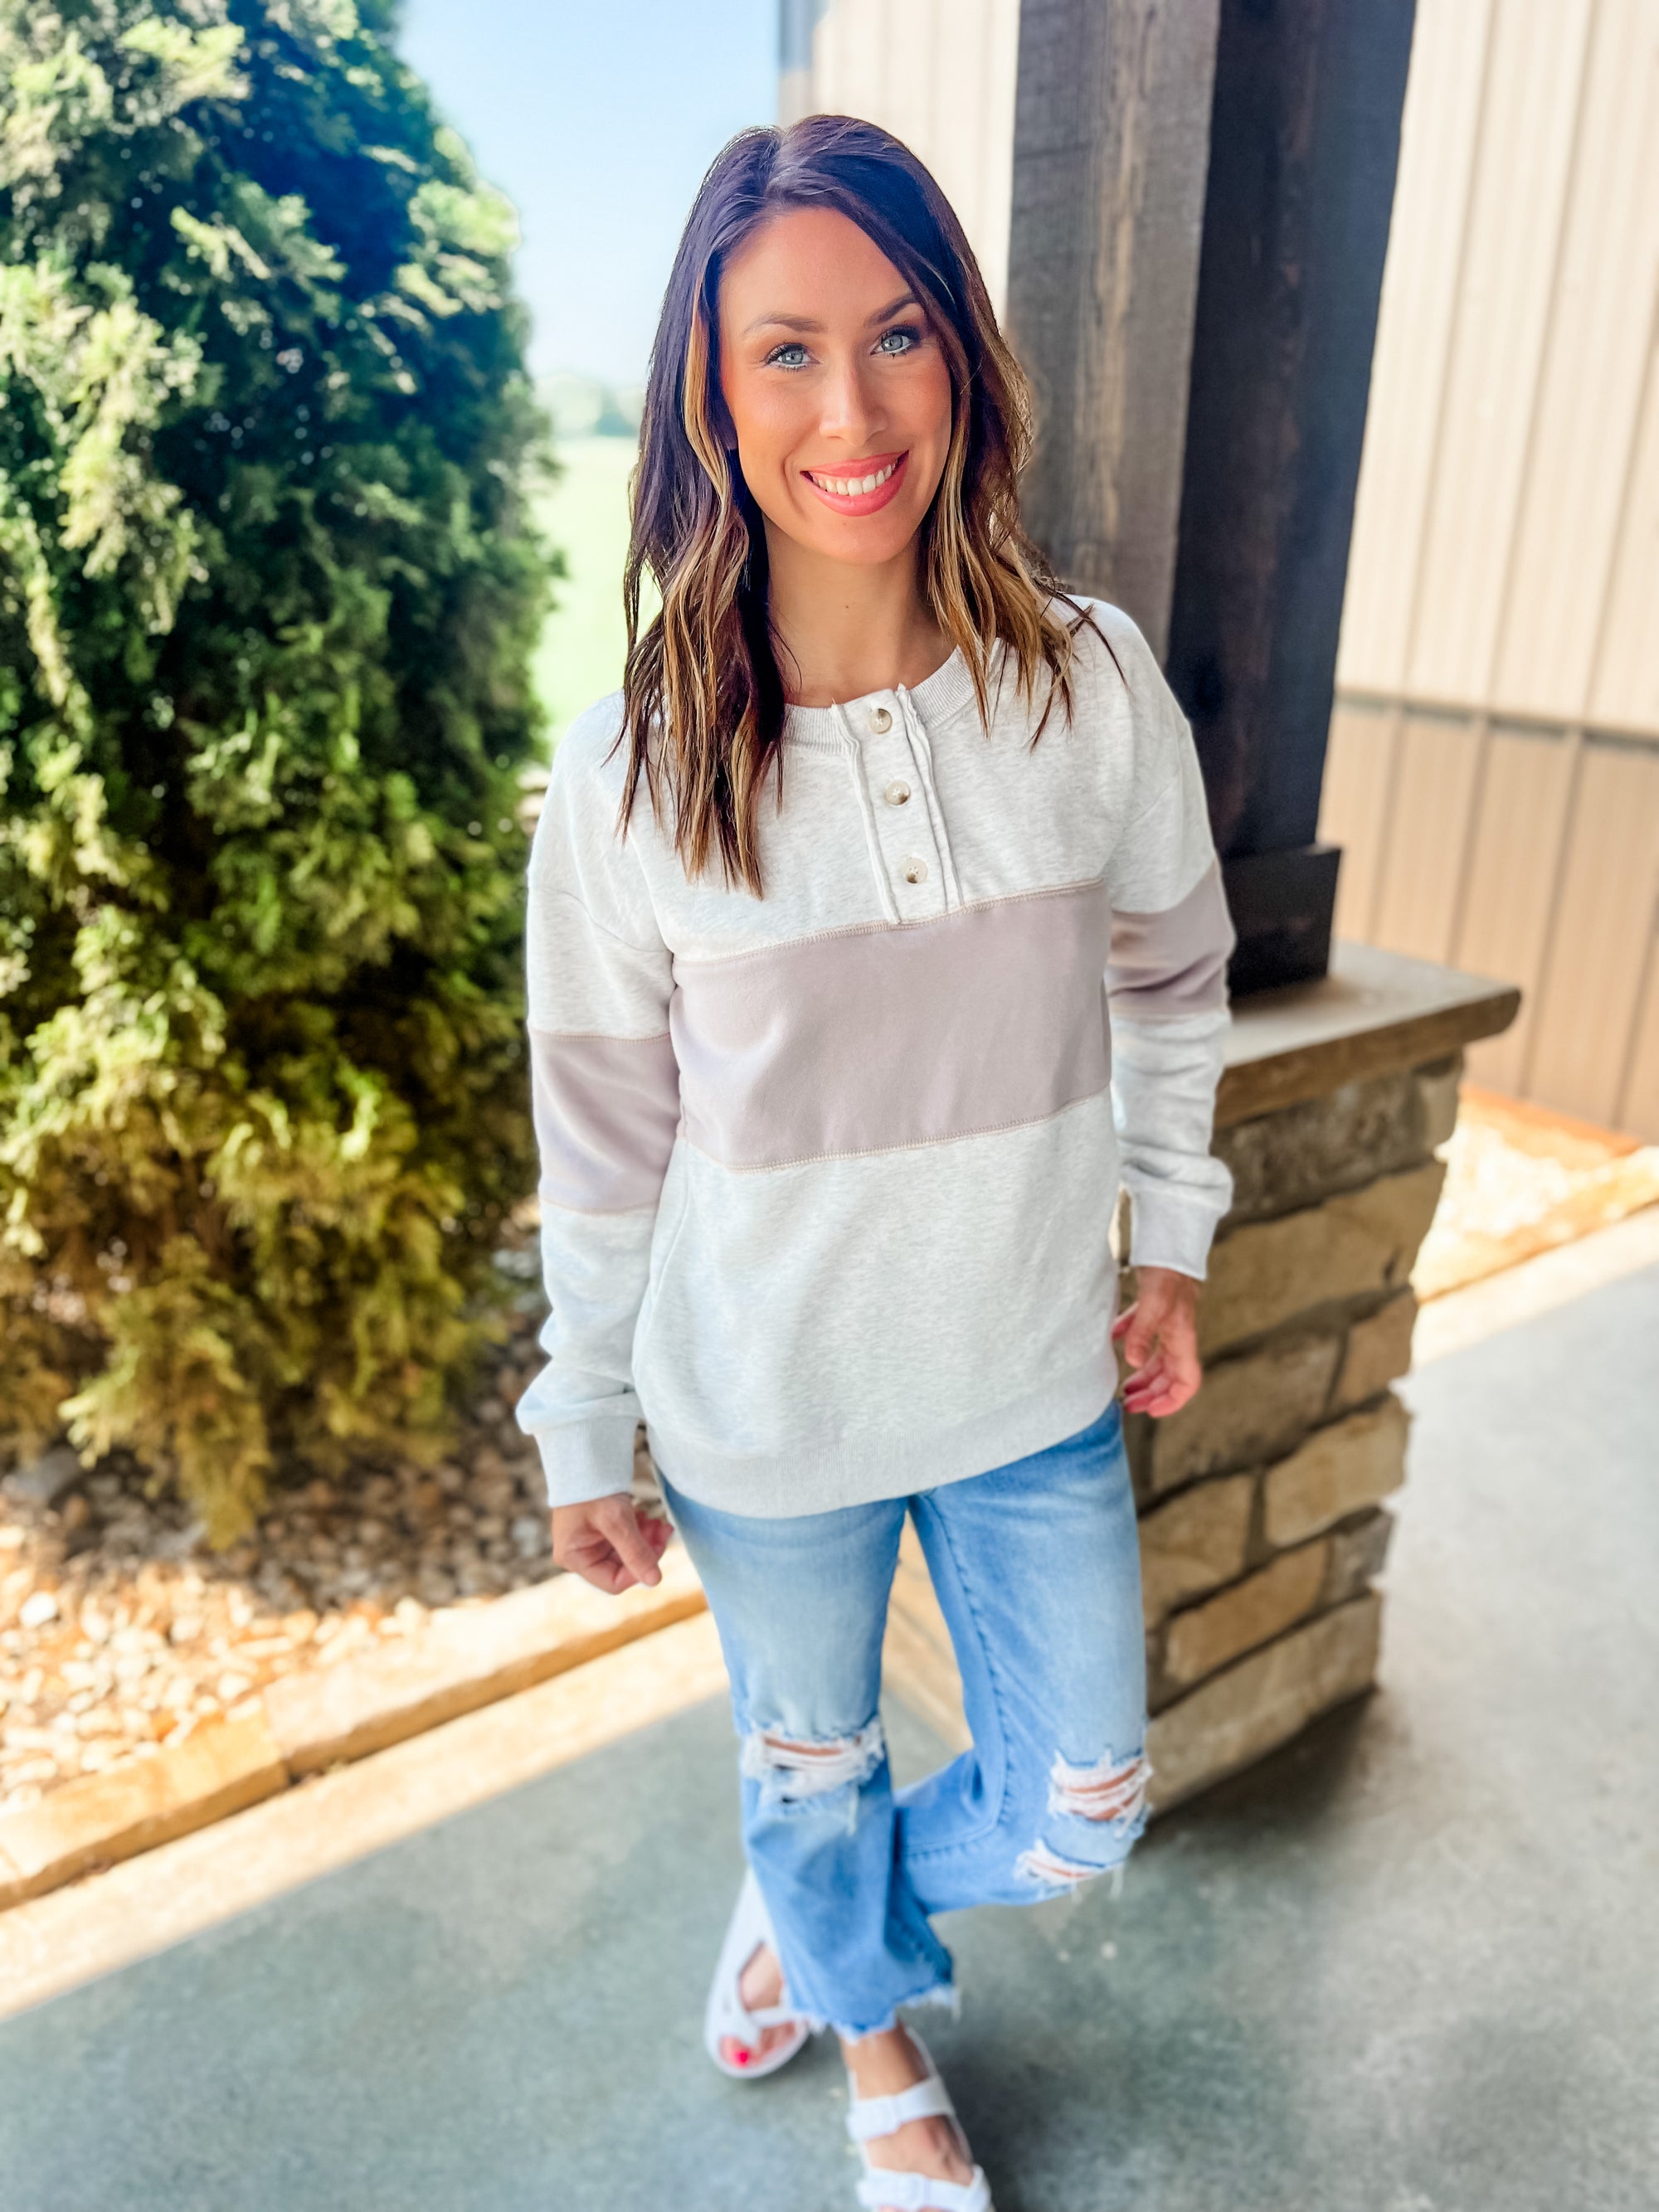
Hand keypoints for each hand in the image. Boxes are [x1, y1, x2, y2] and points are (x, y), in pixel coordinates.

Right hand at [551, 1492, 672, 1593]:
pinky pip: (624, 1539)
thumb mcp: (616, 1520)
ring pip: (626, 1553)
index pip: (613, 1582)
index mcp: (574, 1558)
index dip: (638, 1571)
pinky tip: (649, 1517)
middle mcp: (579, 1554)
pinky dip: (639, 1530)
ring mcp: (589, 1542)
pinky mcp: (599, 1529)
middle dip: (645, 1551)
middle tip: (664, 1531)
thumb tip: (654, 1581)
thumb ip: (635, 1552)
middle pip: (621, 1567)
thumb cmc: (592, 1487)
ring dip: (646, 1540)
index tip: (657, 1549)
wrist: (583, 1455)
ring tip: (659, 1523)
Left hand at [1110, 1264, 1202, 1417]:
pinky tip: (1113, 1343)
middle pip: (1168, 1376)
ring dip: (1141, 1376)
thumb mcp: (1153, 1304)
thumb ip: (1141, 1333)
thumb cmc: (1167, 1274)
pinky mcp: (1154, 1311)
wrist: (1169, 1244)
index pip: (1187, 1382)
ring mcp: (1167, 1324)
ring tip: (1122, 1387)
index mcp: (1182, 1340)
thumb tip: (1132, 1363)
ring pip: (1156, 1360)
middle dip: (1150, 1394)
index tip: (1150, 1411)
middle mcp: (1177, 1337)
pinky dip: (1129, 1342)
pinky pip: (1142, 1335)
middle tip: (1126, 1405)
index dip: (1172, 1401)